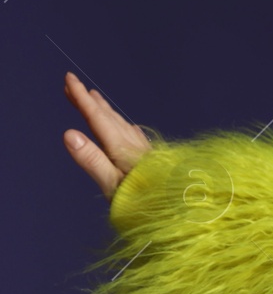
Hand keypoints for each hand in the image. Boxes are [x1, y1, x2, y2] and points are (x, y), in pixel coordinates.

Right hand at [62, 71, 151, 201]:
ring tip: (96, 99)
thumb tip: (69, 134)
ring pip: (123, 125)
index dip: (81, 98)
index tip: (69, 78)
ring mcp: (147, 154)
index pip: (97, 118)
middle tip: (74, 84)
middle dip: (90, 101)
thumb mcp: (113, 186)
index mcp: (122, 149)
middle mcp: (135, 146)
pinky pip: (136, 137)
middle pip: (109, 118)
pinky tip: (130, 129)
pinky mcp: (155, 163)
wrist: (182, 214)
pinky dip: (125, 127)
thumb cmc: (144, 204)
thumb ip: (92, 160)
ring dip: (107, 111)